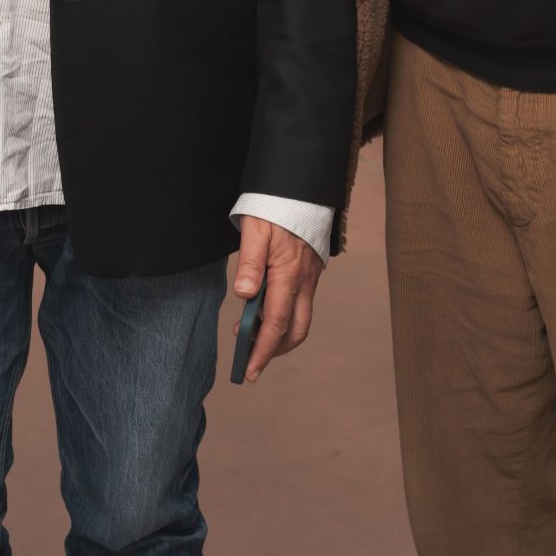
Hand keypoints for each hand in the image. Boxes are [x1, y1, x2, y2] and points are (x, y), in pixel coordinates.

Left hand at [231, 217, 323, 382]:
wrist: (301, 186)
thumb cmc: (274, 206)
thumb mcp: (255, 230)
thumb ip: (249, 263)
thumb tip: (244, 295)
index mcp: (288, 273)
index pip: (276, 323)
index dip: (262, 349)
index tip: (249, 369)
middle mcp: (303, 280)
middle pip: (295, 330)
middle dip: (274, 350)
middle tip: (250, 362)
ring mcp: (310, 277)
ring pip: (301, 319)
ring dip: (280, 336)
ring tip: (253, 336)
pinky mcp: (311, 271)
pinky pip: (302, 304)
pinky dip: (286, 317)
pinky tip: (266, 312)